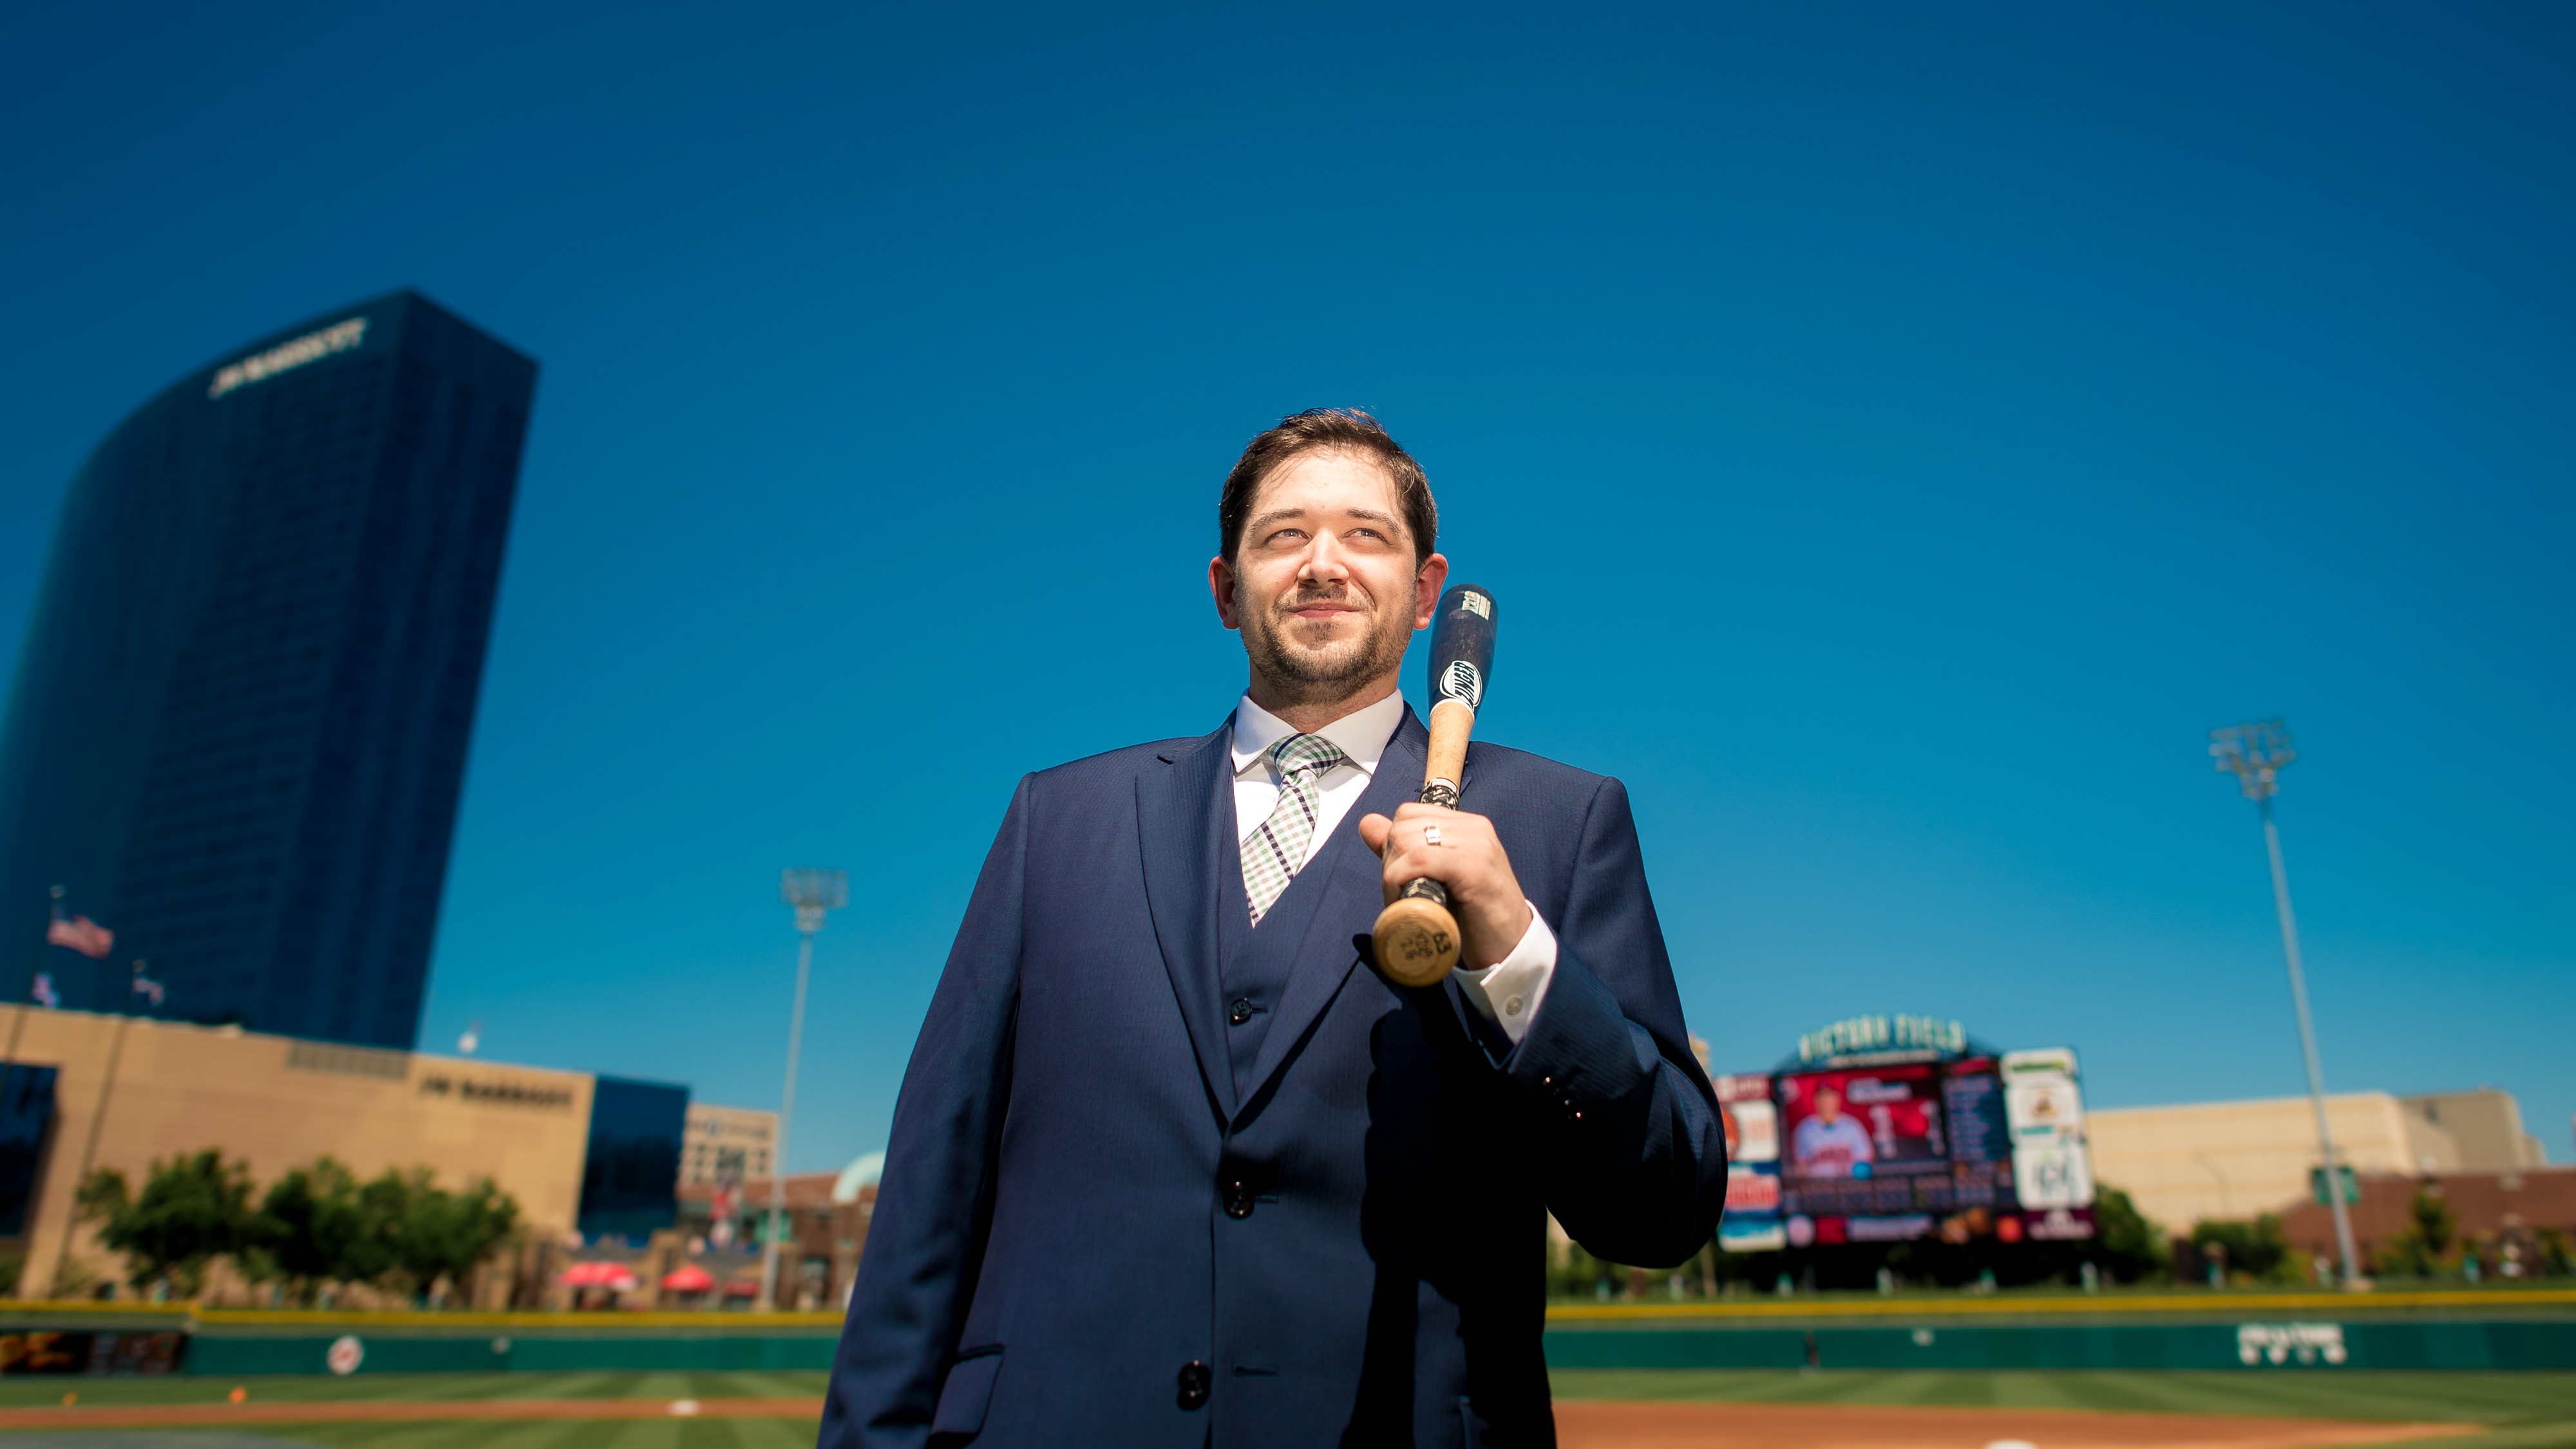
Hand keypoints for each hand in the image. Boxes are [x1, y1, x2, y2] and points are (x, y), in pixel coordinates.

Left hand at [1357, 802, 1531, 970]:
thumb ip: (1405, 850)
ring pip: (1406, 841)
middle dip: (1390, 862)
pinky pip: (1419, 860)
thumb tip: (1368, 823)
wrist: (1512, 947)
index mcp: (1468, 826)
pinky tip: (1408, 903)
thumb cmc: (1475, 916)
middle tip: (1400, 895)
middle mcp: (1474, 828)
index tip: (1399, 878)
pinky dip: (1401, 881)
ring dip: (1393, 875)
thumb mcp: (1437, 877)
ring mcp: (1476, 845)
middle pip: (1403, 827)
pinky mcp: (1473, 867)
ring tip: (1405, 902)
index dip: (1392, 845)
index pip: (1409, 814)